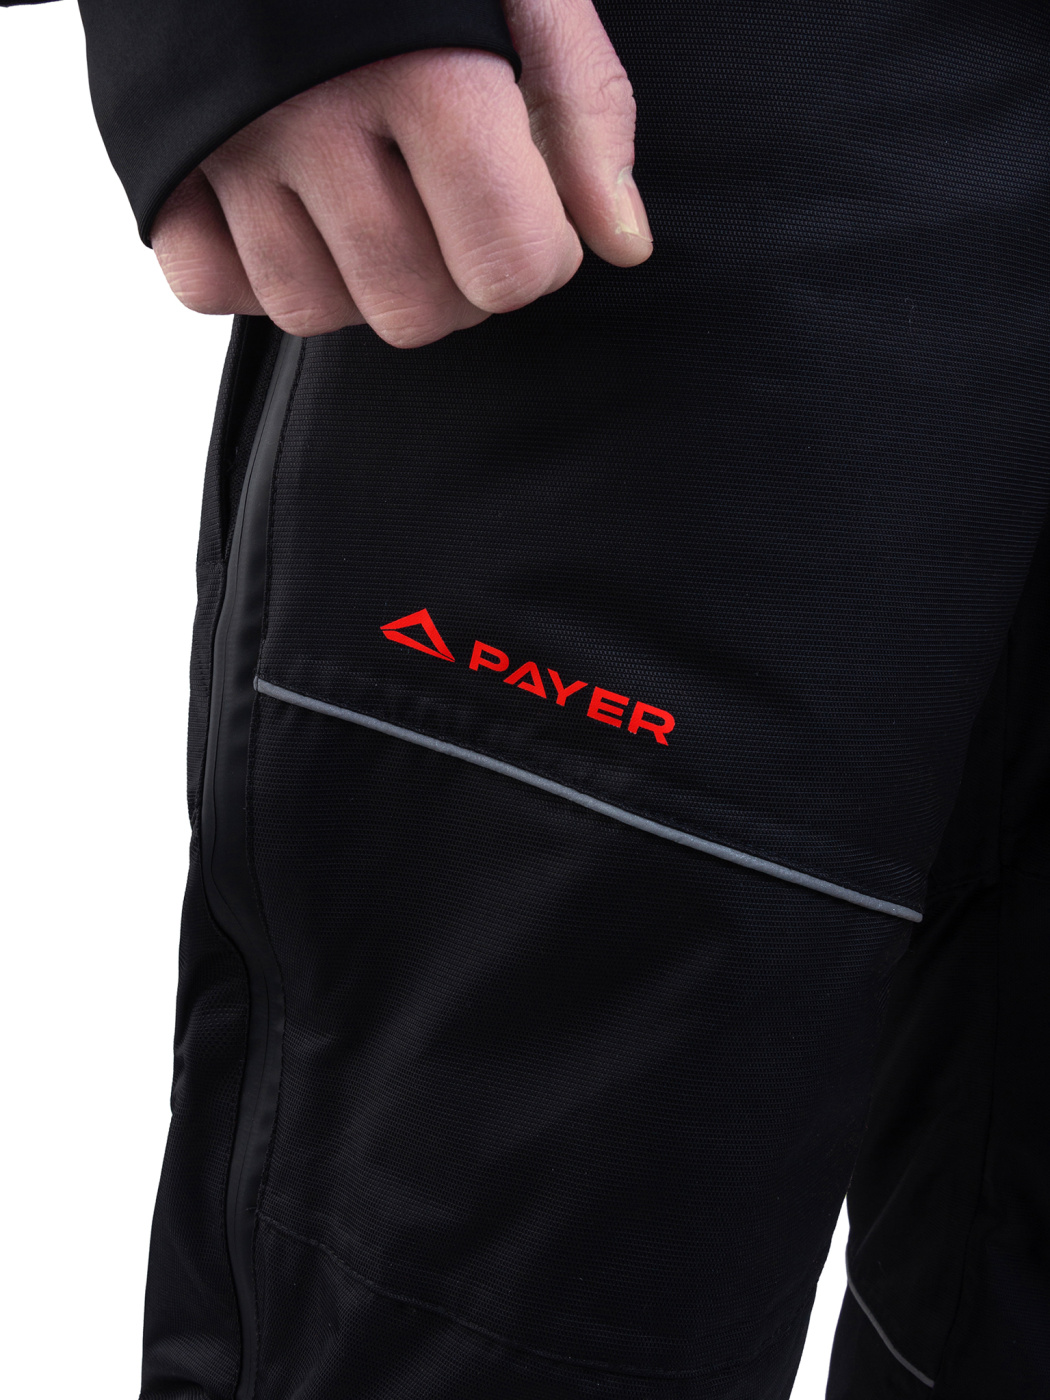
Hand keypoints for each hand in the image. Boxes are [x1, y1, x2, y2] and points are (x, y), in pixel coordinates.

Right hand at [150, 0, 651, 347]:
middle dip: (455, 281)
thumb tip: (622, 246)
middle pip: (416, 313)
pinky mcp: (158, 159)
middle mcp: (317, 114)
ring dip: (357, 281)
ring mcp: (225, 142)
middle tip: (450, 208)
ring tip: (369, 199)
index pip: (510, 266)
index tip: (528, 208)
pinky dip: (254, 270)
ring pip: (313, 313)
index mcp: (429, 67)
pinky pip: (212, 290)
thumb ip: (585, 108)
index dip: (538, 256)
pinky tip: (287, 208)